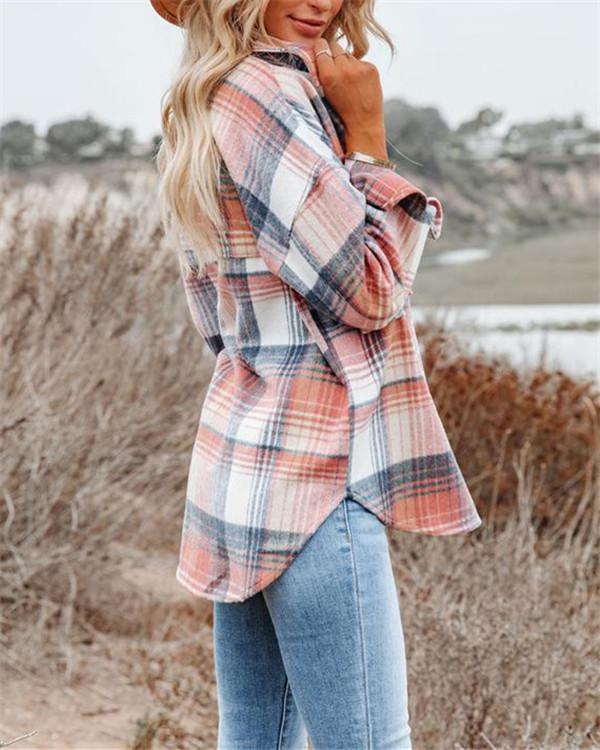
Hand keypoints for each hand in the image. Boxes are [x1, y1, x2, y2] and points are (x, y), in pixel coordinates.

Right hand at [313, 38, 387, 159]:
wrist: (363, 125)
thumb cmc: (340, 113)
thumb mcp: (324, 93)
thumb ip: (321, 72)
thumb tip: (320, 52)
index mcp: (328, 75)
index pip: (322, 46)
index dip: (321, 49)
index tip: (321, 53)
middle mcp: (344, 68)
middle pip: (335, 46)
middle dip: (333, 54)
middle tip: (335, 67)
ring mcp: (359, 68)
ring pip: (348, 54)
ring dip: (346, 63)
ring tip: (348, 81)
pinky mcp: (371, 69)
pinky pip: (361, 62)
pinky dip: (359, 70)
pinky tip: (359, 85)